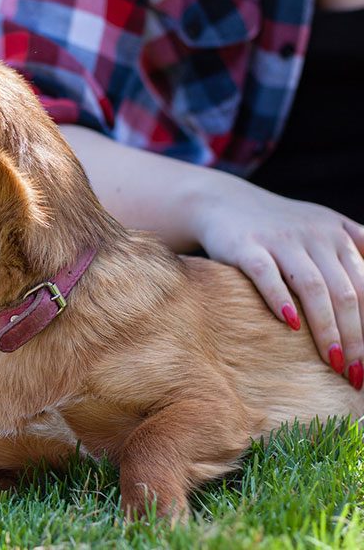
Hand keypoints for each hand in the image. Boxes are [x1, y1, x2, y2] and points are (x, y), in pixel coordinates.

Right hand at [191, 176, 363, 386]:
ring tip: (333, 361)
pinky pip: (266, 274)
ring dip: (326, 328)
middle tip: (355, 372)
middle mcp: (314, 235)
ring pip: (312, 287)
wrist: (223, 201)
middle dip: (355, 336)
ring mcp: (280, 240)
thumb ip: (354, 252)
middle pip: (344, 291)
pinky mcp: (246, 246)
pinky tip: (289, 325)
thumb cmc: (277, 226)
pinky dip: (279, 299)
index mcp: (338, 234)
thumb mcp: (322, 228)